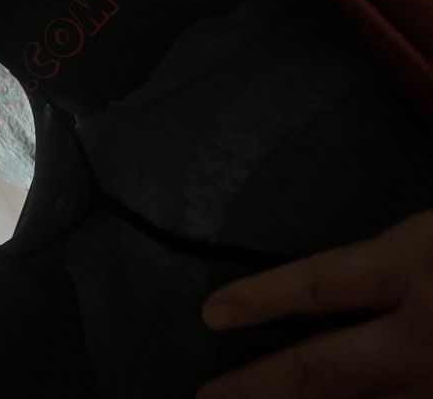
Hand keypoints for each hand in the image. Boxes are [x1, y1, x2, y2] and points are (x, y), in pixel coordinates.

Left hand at [197, 211, 432, 398]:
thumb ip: (381, 254)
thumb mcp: (429, 235)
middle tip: (207, 396)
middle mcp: (418, 334)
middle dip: (257, 385)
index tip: (211, 313)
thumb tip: (322, 275)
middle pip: (320, 368)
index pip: (317, 285)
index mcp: (408, 267)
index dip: (260, 300)